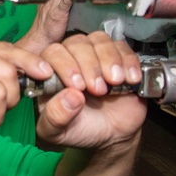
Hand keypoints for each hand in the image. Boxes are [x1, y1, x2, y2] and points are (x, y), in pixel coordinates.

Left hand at [35, 32, 146, 151]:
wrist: (113, 135)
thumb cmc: (81, 130)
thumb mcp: (60, 133)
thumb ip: (56, 117)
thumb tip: (69, 97)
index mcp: (50, 75)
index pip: (46, 54)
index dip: (58, 64)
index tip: (69, 83)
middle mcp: (70, 60)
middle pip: (75, 43)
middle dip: (88, 66)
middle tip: (97, 89)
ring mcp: (95, 55)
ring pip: (99, 40)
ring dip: (108, 60)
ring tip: (114, 82)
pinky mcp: (118, 56)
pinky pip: (122, 46)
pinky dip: (128, 61)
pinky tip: (129, 79)